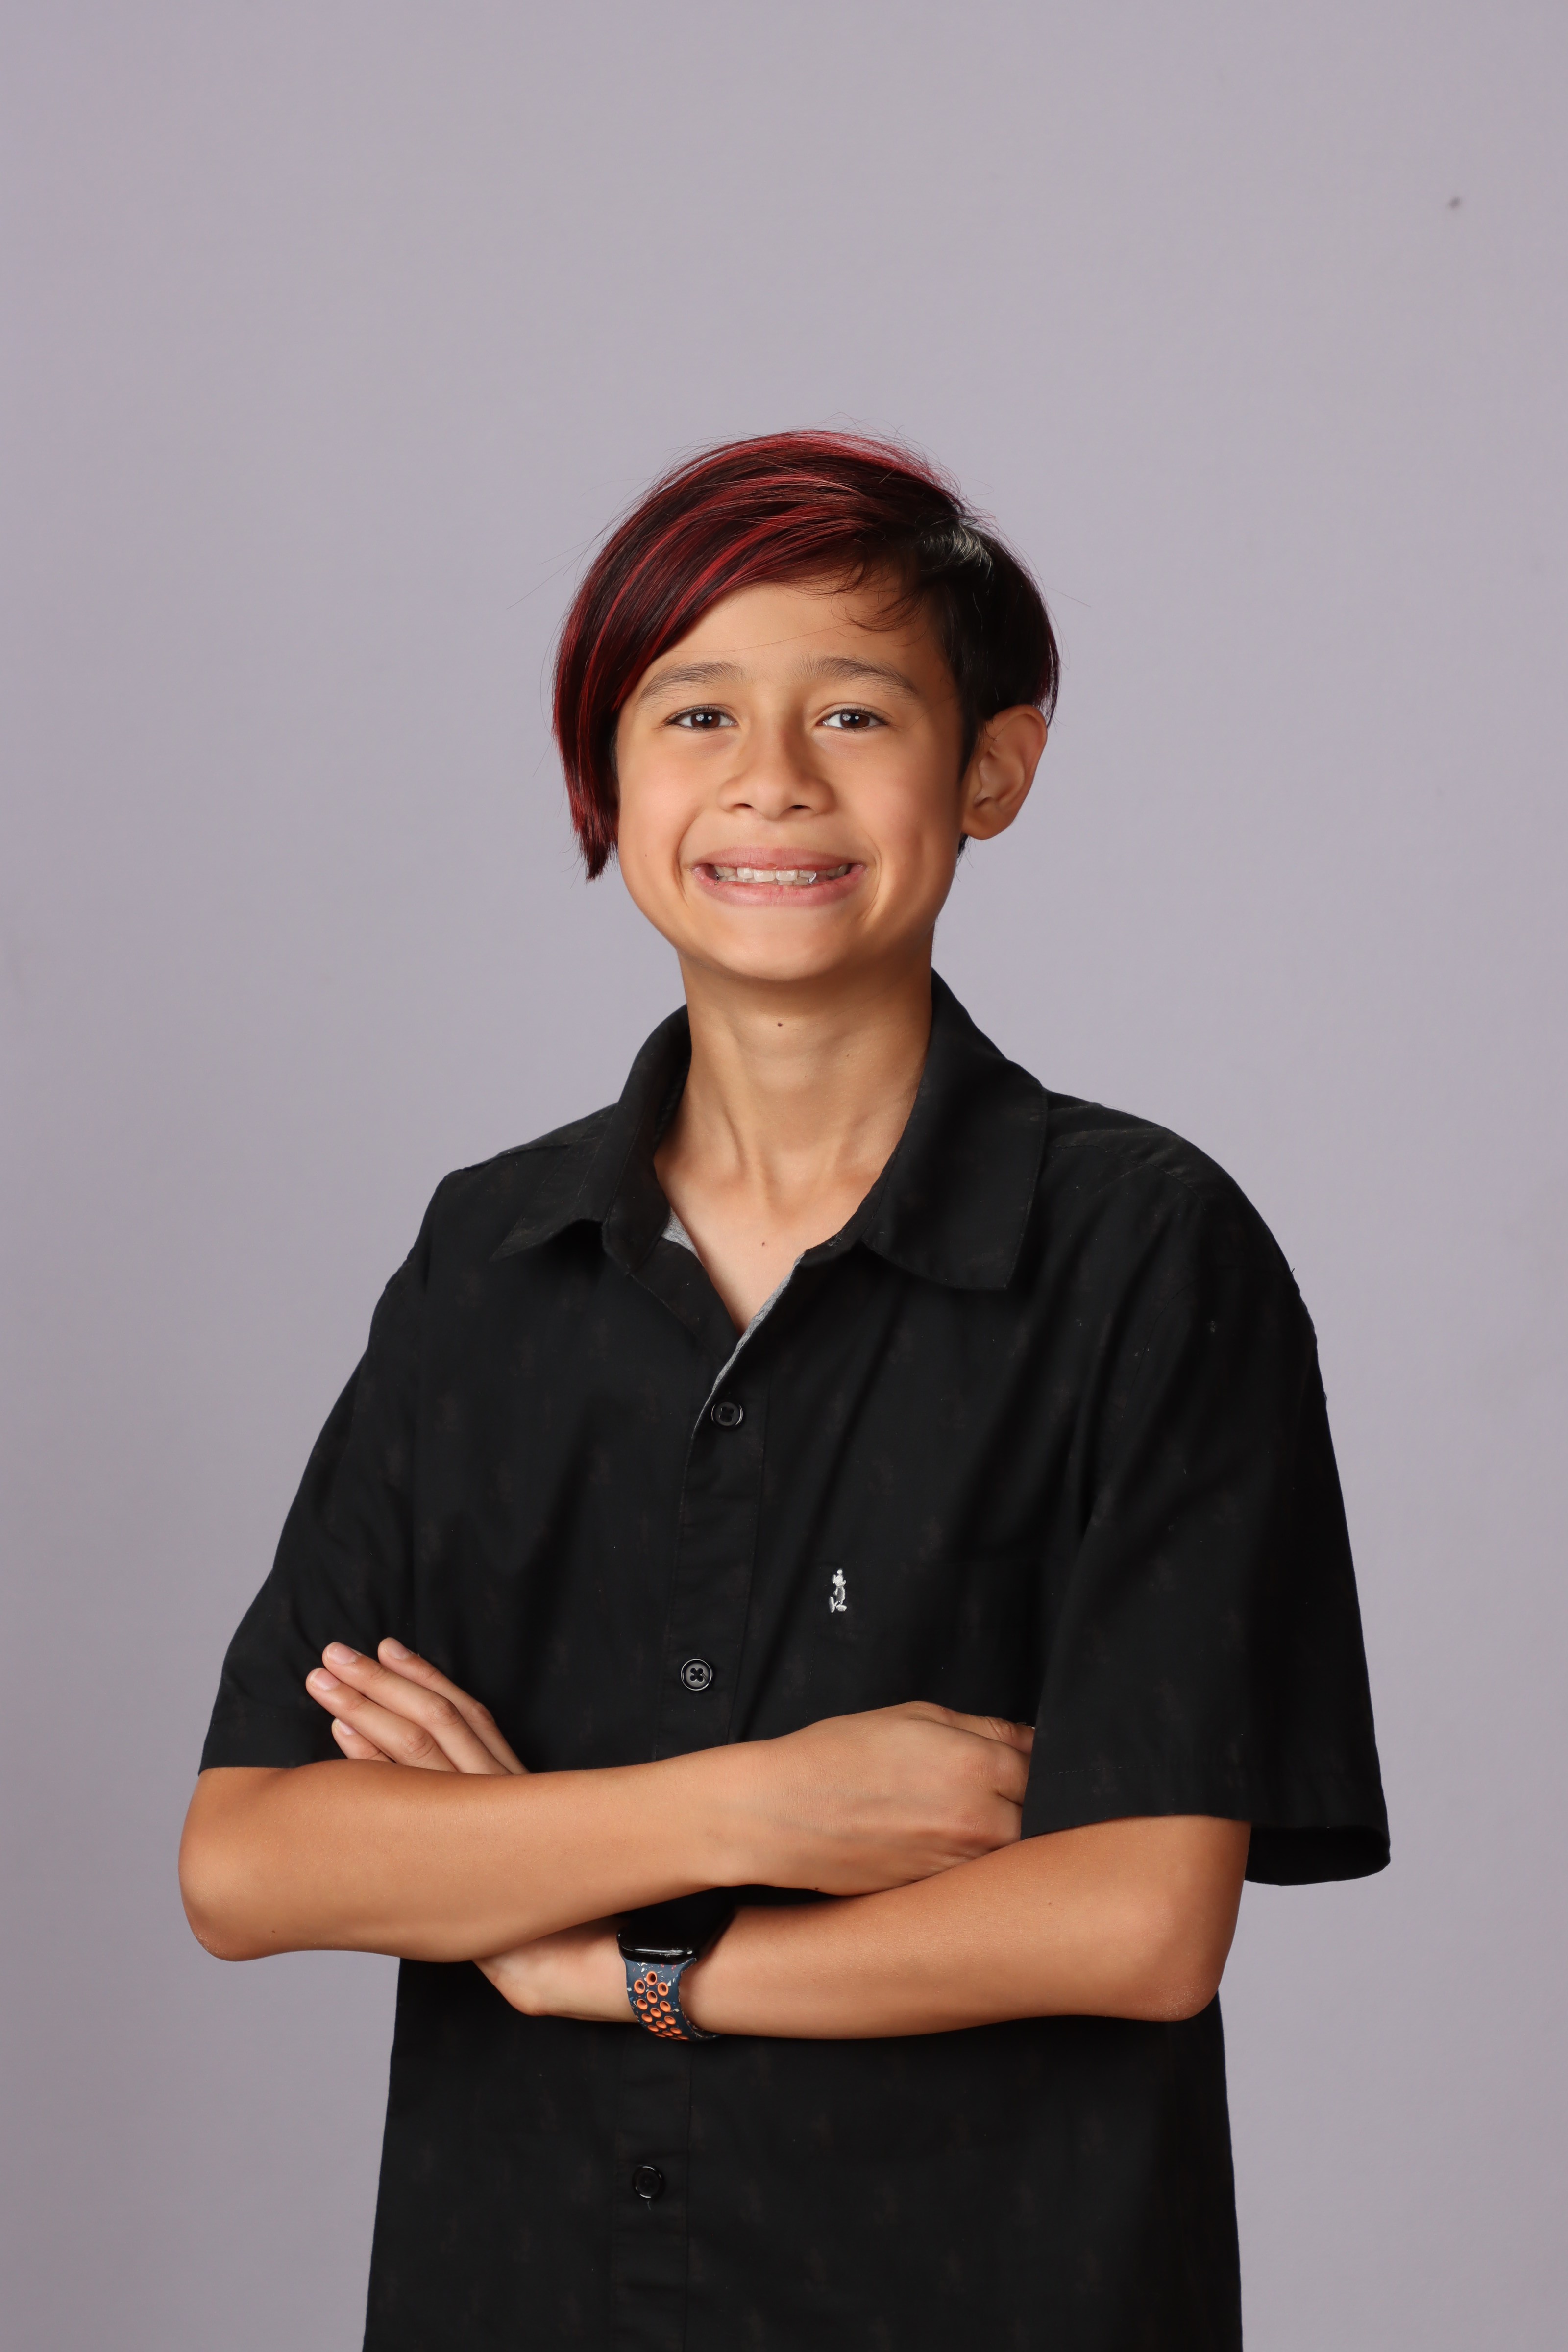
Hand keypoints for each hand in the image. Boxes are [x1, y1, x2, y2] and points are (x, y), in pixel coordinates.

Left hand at [305, 1639, 630, 2019]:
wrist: (560, 1956)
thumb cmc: (535, 1908)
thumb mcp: (512, 1847)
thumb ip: (483, 1815)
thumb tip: (443, 1796)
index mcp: (506, 1779)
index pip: (463, 1710)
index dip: (423, 1676)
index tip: (387, 1648)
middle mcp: (490, 1787)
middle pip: (431, 1715)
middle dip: (380, 1680)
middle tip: (333, 1652)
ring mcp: (472, 1815)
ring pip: (415, 1743)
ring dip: (364, 1705)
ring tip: (323, 1680)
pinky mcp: (451, 1846)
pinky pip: (406, 1792)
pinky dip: (369, 1757)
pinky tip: (337, 1735)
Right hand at [732, 1702, 1034, 1896]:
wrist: (780, 1813)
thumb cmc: (838, 1755)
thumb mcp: (914, 1716)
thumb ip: (982, 1729)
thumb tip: (1029, 1740)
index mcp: (978, 1766)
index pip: (1046, 1766)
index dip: (1036, 1760)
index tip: (1023, 1759)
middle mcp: (980, 1822)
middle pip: (1041, 1814)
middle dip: (1028, 1800)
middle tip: (996, 1789)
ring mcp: (961, 1865)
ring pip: (1014, 1852)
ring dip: (1005, 1835)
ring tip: (962, 1815)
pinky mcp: (939, 1894)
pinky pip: (978, 1877)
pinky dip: (974, 1863)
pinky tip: (940, 1843)